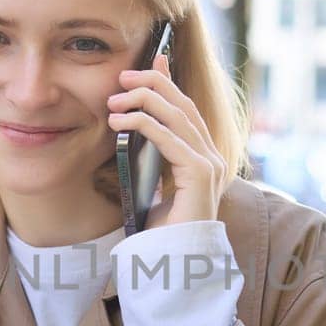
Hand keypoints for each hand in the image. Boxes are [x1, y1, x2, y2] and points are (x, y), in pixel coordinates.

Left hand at [106, 52, 225, 228]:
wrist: (175, 264)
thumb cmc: (162, 233)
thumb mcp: (150, 188)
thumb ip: (148, 162)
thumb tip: (130, 135)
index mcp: (202, 158)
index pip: (186, 109)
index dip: (169, 82)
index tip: (151, 61)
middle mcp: (211, 157)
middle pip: (183, 105)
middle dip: (153, 83)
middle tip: (122, 76)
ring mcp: (210, 165)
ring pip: (177, 116)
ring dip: (142, 101)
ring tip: (113, 100)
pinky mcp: (200, 175)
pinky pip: (170, 139)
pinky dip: (144, 125)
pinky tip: (121, 122)